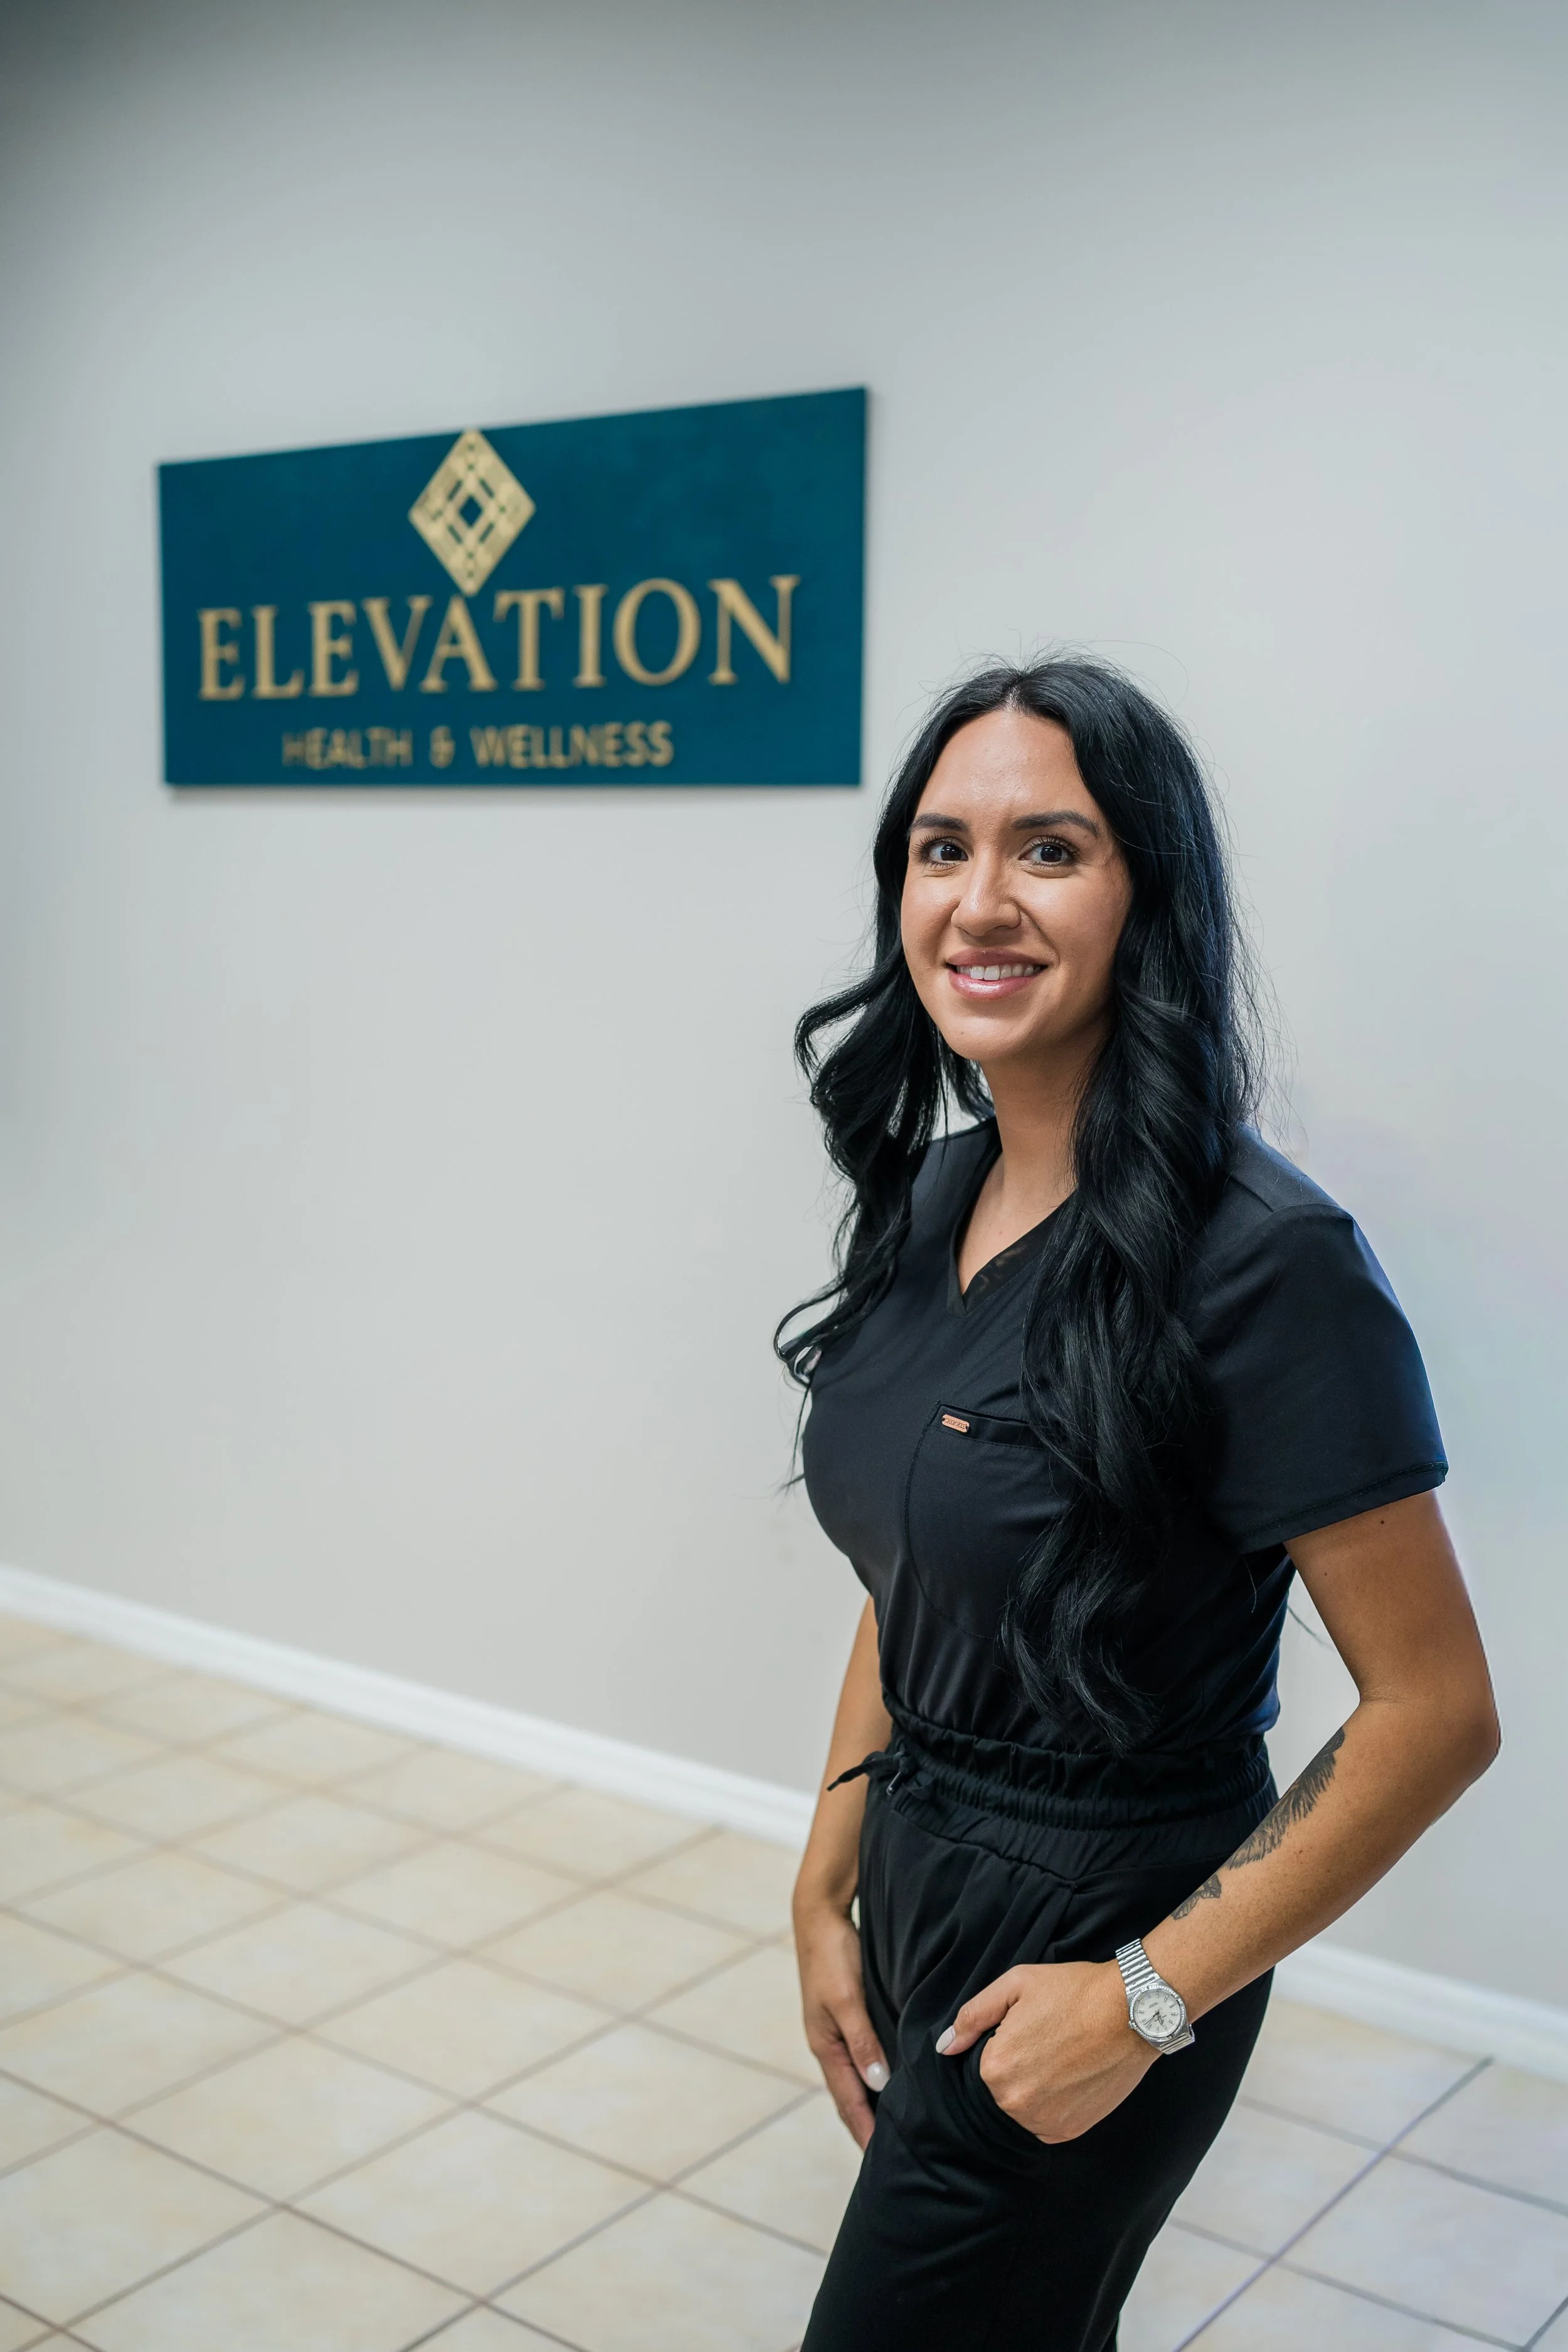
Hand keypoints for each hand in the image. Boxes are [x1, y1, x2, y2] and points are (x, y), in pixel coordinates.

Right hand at [795, 1902, 889, 2149]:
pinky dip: (872, 2076)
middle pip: (849, 2096)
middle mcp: (829, 2044)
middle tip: (892, 2154)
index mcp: (825, 2046)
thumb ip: (862, 2041)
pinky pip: (860, 2056)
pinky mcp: (845, 2015)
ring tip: (894, 2127)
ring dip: (870, 2103)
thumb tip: (878, 2084)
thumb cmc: (833, 1956)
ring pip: (855, 2077)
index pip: (848, 2101)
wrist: (819, 1916)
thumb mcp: (847, 2000)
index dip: (865, 2131)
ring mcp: (835, 2030)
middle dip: (866, 2126)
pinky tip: (889, 2080)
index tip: (882, 2160)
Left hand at [938, 1960, 1154, 2142]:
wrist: (1132, 2011)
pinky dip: (1053, 2103)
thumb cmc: (1074, 1991)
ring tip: (1063, 2056)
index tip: (1030, 2025)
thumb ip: (973, 2015)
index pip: (983, 2062)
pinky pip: (1046, 2123)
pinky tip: (1071, 2076)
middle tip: (1049, 2038)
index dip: (1005, 2040)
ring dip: (1034, 2087)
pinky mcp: (1071, 2131)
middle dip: (1017, 2065)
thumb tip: (946, 2047)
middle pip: (1001, 2087)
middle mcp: (1015, 2104)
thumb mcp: (1015, 1985)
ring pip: (1022, 2108)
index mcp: (995, 2068)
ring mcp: (1045, 2122)